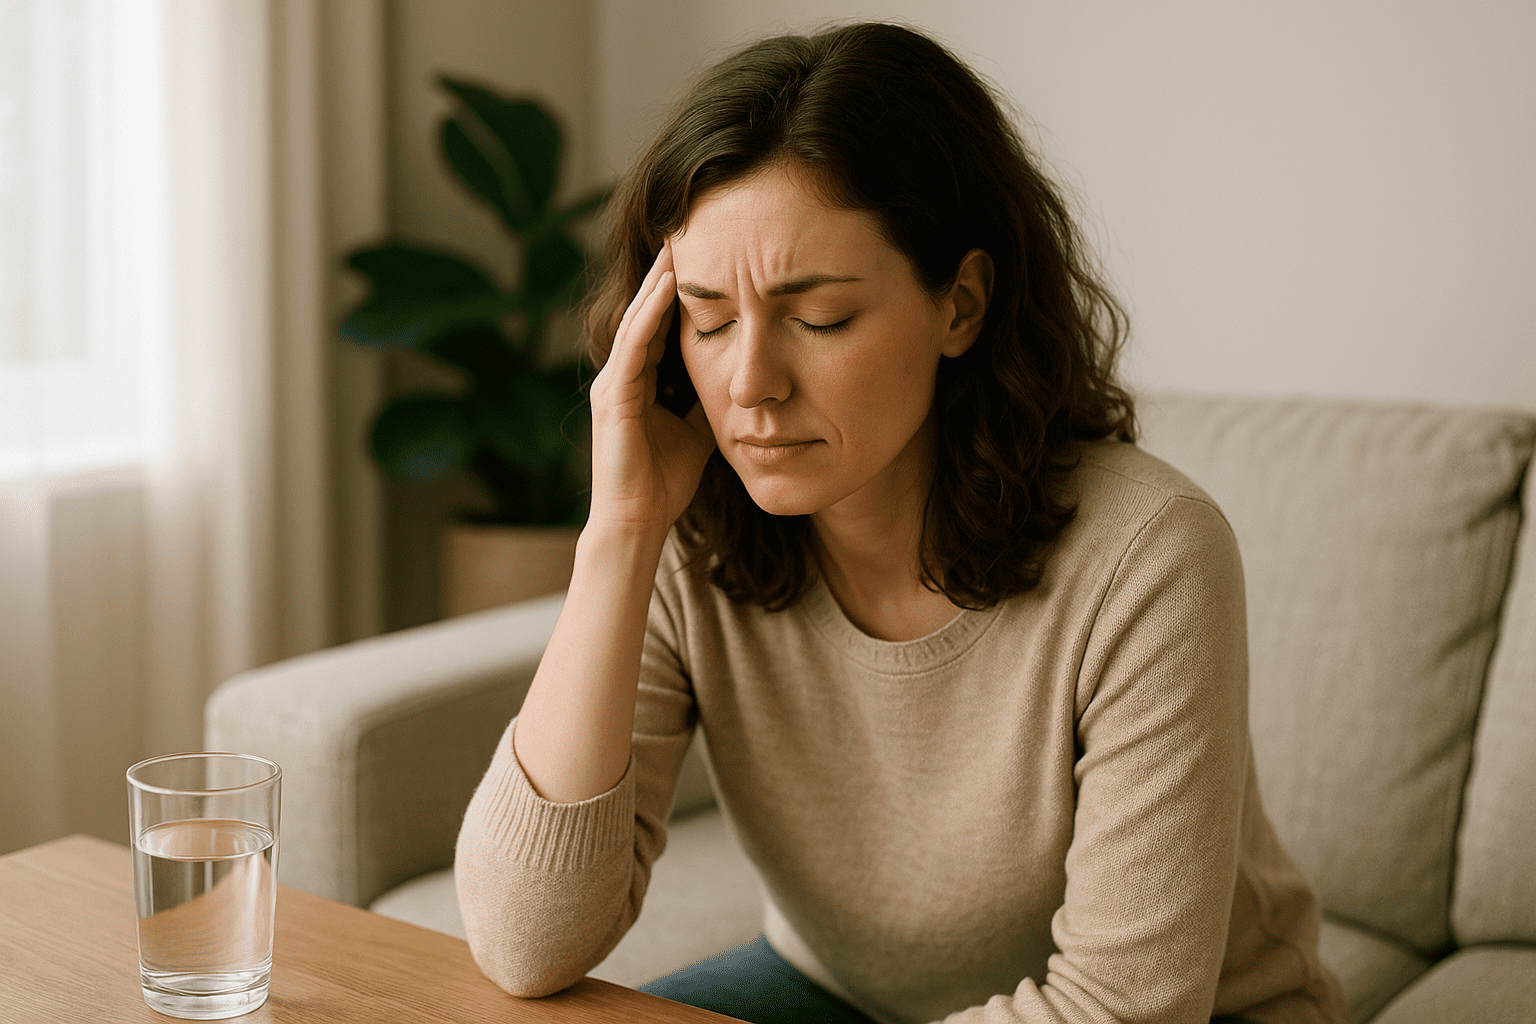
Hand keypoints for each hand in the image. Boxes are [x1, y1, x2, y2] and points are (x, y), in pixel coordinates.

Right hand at [587, 243, 715, 533]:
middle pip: (645, 312)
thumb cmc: (664, 485)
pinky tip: (670, 286)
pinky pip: (634, 344)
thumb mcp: (698, 431)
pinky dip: (651, 314)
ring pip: (638, 319)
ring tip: (679, 243)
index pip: (660, 325)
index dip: (680, 291)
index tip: (705, 256)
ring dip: (659, 281)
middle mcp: (621, 376)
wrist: (638, 523)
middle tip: (688, 228)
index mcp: (639, 383)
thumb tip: (736, 379)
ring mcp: (613, 383)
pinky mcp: (615, 396)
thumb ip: (707, 401)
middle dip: (666, 272)